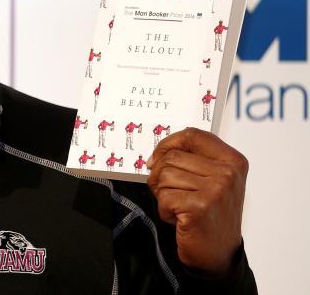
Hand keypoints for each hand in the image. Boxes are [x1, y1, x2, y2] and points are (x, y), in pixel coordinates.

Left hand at [147, 127, 247, 275]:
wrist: (219, 255)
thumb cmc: (210, 215)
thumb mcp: (212, 181)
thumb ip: (192, 160)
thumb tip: (158, 153)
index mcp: (233, 160)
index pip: (192, 134)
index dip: (168, 144)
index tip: (157, 157)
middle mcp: (228, 172)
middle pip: (172, 156)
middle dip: (160, 175)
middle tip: (170, 193)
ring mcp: (216, 189)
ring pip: (165, 175)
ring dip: (163, 194)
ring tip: (179, 207)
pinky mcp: (200, 206)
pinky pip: (164, 196)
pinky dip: (164, 210)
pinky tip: (179, 219)